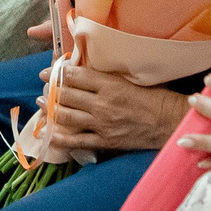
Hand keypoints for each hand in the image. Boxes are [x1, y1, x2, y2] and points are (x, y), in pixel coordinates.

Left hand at [43, 63, 191, 154]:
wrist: (170, 122)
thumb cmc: (155, 96)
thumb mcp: (132, 78)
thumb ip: (109, 75)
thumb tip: (88, 69)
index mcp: (110, 85)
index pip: (77, 76)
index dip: (59, 72)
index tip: (50, 71)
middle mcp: (102, 104)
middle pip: (68, 95)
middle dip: (51, 90)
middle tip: (43, 86)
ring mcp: (102, 124)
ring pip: (68, 116)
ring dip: (51, 110)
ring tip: (41, 105)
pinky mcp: (105, 141)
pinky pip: (78, 140)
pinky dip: (62, 137)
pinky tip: (50, 133)